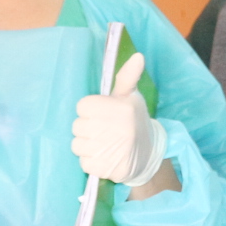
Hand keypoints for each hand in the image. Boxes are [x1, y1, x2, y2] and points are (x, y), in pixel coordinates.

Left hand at [73, 53, 166, 185]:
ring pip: (77, 146)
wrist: (149, 154)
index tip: (102, 114)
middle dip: (87, 129)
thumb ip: (127, 76)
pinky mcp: (106, 168)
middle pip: (76, 126)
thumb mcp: (131, 97)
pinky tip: (103, 157)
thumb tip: (138, 56)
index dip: (89, 111)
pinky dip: (91, 162)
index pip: (82, 106)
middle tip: (103, 131)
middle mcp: (115, 128)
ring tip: (102, 144)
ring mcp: (110, 150)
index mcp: (119, 108)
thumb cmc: (134, 121)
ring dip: (86, 146)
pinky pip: (83, 163)